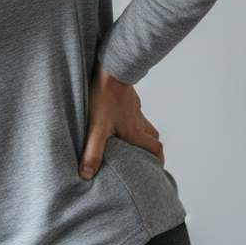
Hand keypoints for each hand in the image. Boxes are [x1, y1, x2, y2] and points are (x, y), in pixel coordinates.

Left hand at [79, 63, 163, 179]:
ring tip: (128, 139)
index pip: (155, 148)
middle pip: (153, 136)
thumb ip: (92, 152)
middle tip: (144, 155)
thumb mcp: (96, 129)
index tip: (157, 168)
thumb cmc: (104, 97)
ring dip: (140, 131)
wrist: (110, 68)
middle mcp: (138, 120)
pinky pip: (133, 110)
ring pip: (143, 122)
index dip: (158, 160)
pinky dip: (130, 117)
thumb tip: (87, 176)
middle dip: (151, 148)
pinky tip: (115, 117)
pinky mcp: (126, 96)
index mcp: (135, 132)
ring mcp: (133, 107)